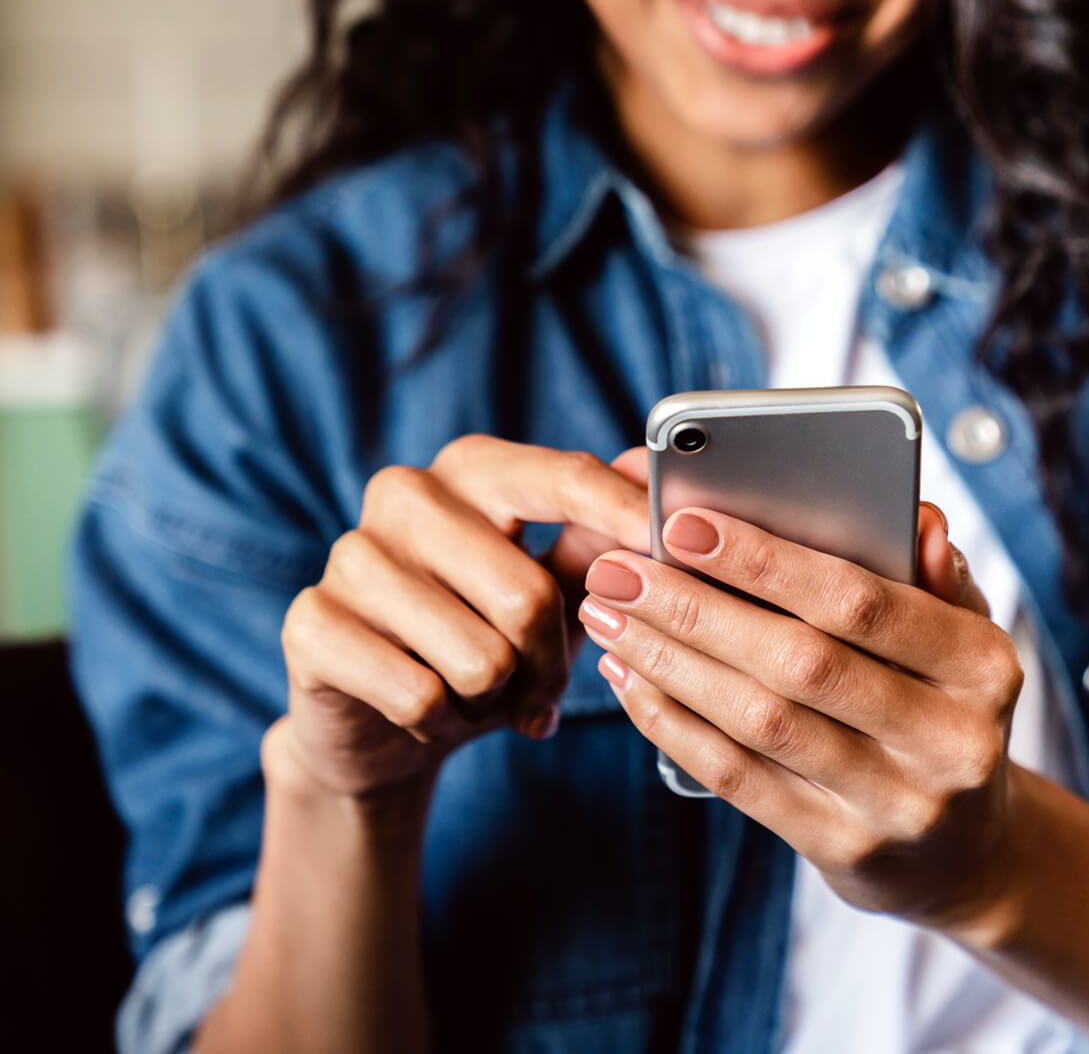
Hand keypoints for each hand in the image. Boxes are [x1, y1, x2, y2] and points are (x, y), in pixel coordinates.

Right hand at [275, 437, 649, 800]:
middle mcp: (405, 493)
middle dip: (549, 664)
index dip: (624, 516)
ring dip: (495, 699)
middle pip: (528, 594)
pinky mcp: (311, 623)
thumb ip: (599, 537)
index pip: (563, 477)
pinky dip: (442, 723)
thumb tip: (651, 476)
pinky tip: (429, 713)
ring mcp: (350, 554)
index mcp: (473, 469)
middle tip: (540, 689)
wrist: (381, 724)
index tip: (673, 544)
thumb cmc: (483, 640)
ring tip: (478, 694)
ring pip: (479, 656)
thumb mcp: (552, 590)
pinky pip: (420, 696)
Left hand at [577, 503, 1022, 929]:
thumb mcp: (962, 637)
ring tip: (609, 616)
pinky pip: (741, 779)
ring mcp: (898, 804)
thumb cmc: (943, 707)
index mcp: (984, 666)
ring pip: (761, 722)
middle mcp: (951, 740)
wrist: (965, 851)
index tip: (684, 524)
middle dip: (696, 609)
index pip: (864, 602)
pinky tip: (631, 680)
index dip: (768, 561)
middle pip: (800, 662)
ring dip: (670, 663)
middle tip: (618, 570)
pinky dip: (674, 724)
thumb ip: (932, 574)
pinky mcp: (844, 850)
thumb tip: (915, 518)